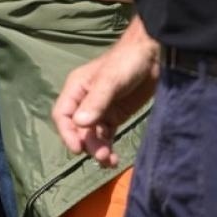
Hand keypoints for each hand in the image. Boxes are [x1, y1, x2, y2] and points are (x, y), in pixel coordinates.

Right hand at [52, 31, 156, 166]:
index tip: (78, 149)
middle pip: (78, 129)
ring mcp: (101, 109)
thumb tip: (80, 124)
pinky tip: (114, 158)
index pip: (63, 115)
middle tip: (102, 156)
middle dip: (88, 144)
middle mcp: (85, 101)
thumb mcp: (110, 80)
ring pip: (92, 135)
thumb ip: (96, 101)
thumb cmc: (127, 61)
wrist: (154, 55)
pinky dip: (108, 147)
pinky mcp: (116, 116)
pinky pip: (106, 136)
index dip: (67, 133)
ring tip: (110, 161)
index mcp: (77, 88)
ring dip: (98, 149)